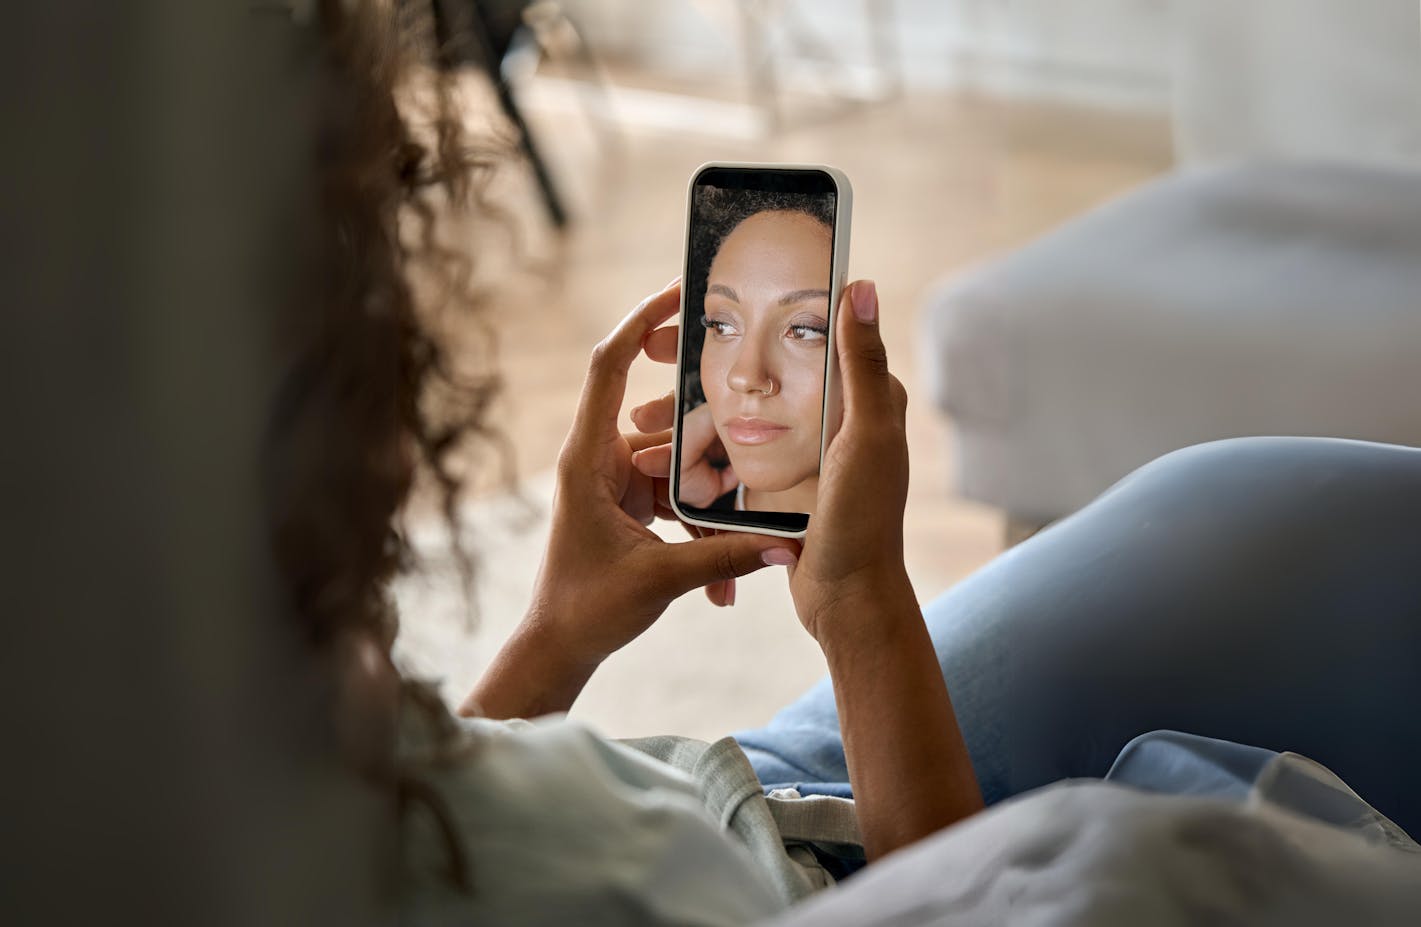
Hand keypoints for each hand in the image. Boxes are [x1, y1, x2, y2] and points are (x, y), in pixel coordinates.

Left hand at [532, 282, 800, 644]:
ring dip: (709, 509)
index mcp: (586, 458)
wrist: (557, 650)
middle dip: (711, 442)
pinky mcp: (629, 508)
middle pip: (663, 425)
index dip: (640, 321)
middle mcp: (598, 461)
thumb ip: (724, 557)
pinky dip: (700, 533)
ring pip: (678, 471)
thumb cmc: (585, 609)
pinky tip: (720, 585)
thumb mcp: (659, 579)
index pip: (609, 367)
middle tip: (755, 426)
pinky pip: (676, 502)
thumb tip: (787, 546)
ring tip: (735, 547)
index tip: (680, 290)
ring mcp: (615, 484)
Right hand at [631, 279, 911, 643]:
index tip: (684, 305)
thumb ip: (861, 364)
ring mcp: (805, 453)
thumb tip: (860, 285)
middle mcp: (835, 417)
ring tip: (640, 420)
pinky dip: (694, 454)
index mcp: (862, 397)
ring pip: (734, 415)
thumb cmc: (863, 522)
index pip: (798, 332)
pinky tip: (656, 460)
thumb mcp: (863, 437)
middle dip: (697, 364)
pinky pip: (729, 456)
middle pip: (756, 371)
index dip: (743, 315)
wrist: (848, 601)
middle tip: (648, 351)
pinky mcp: (783, 485)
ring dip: (685, 415)